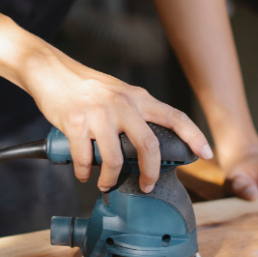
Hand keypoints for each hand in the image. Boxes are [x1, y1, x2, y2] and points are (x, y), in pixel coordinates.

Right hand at [24, 52, 212, 192]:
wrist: (51, 71)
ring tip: (105, 184)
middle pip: (148, 146)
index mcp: (138, 98)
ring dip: (110, 179)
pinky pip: (85, 158)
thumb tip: (147, 145)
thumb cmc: (86, 86)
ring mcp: (99, 114)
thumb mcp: (119, 93)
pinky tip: (84, 173)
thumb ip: (135, 113)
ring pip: (114, 159)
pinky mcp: (76, 123)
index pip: (175, 116)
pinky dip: (84, 172)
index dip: (194, 136)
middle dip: (150, 174)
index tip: (207, 153)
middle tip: (147, 186)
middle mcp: (123, 104)